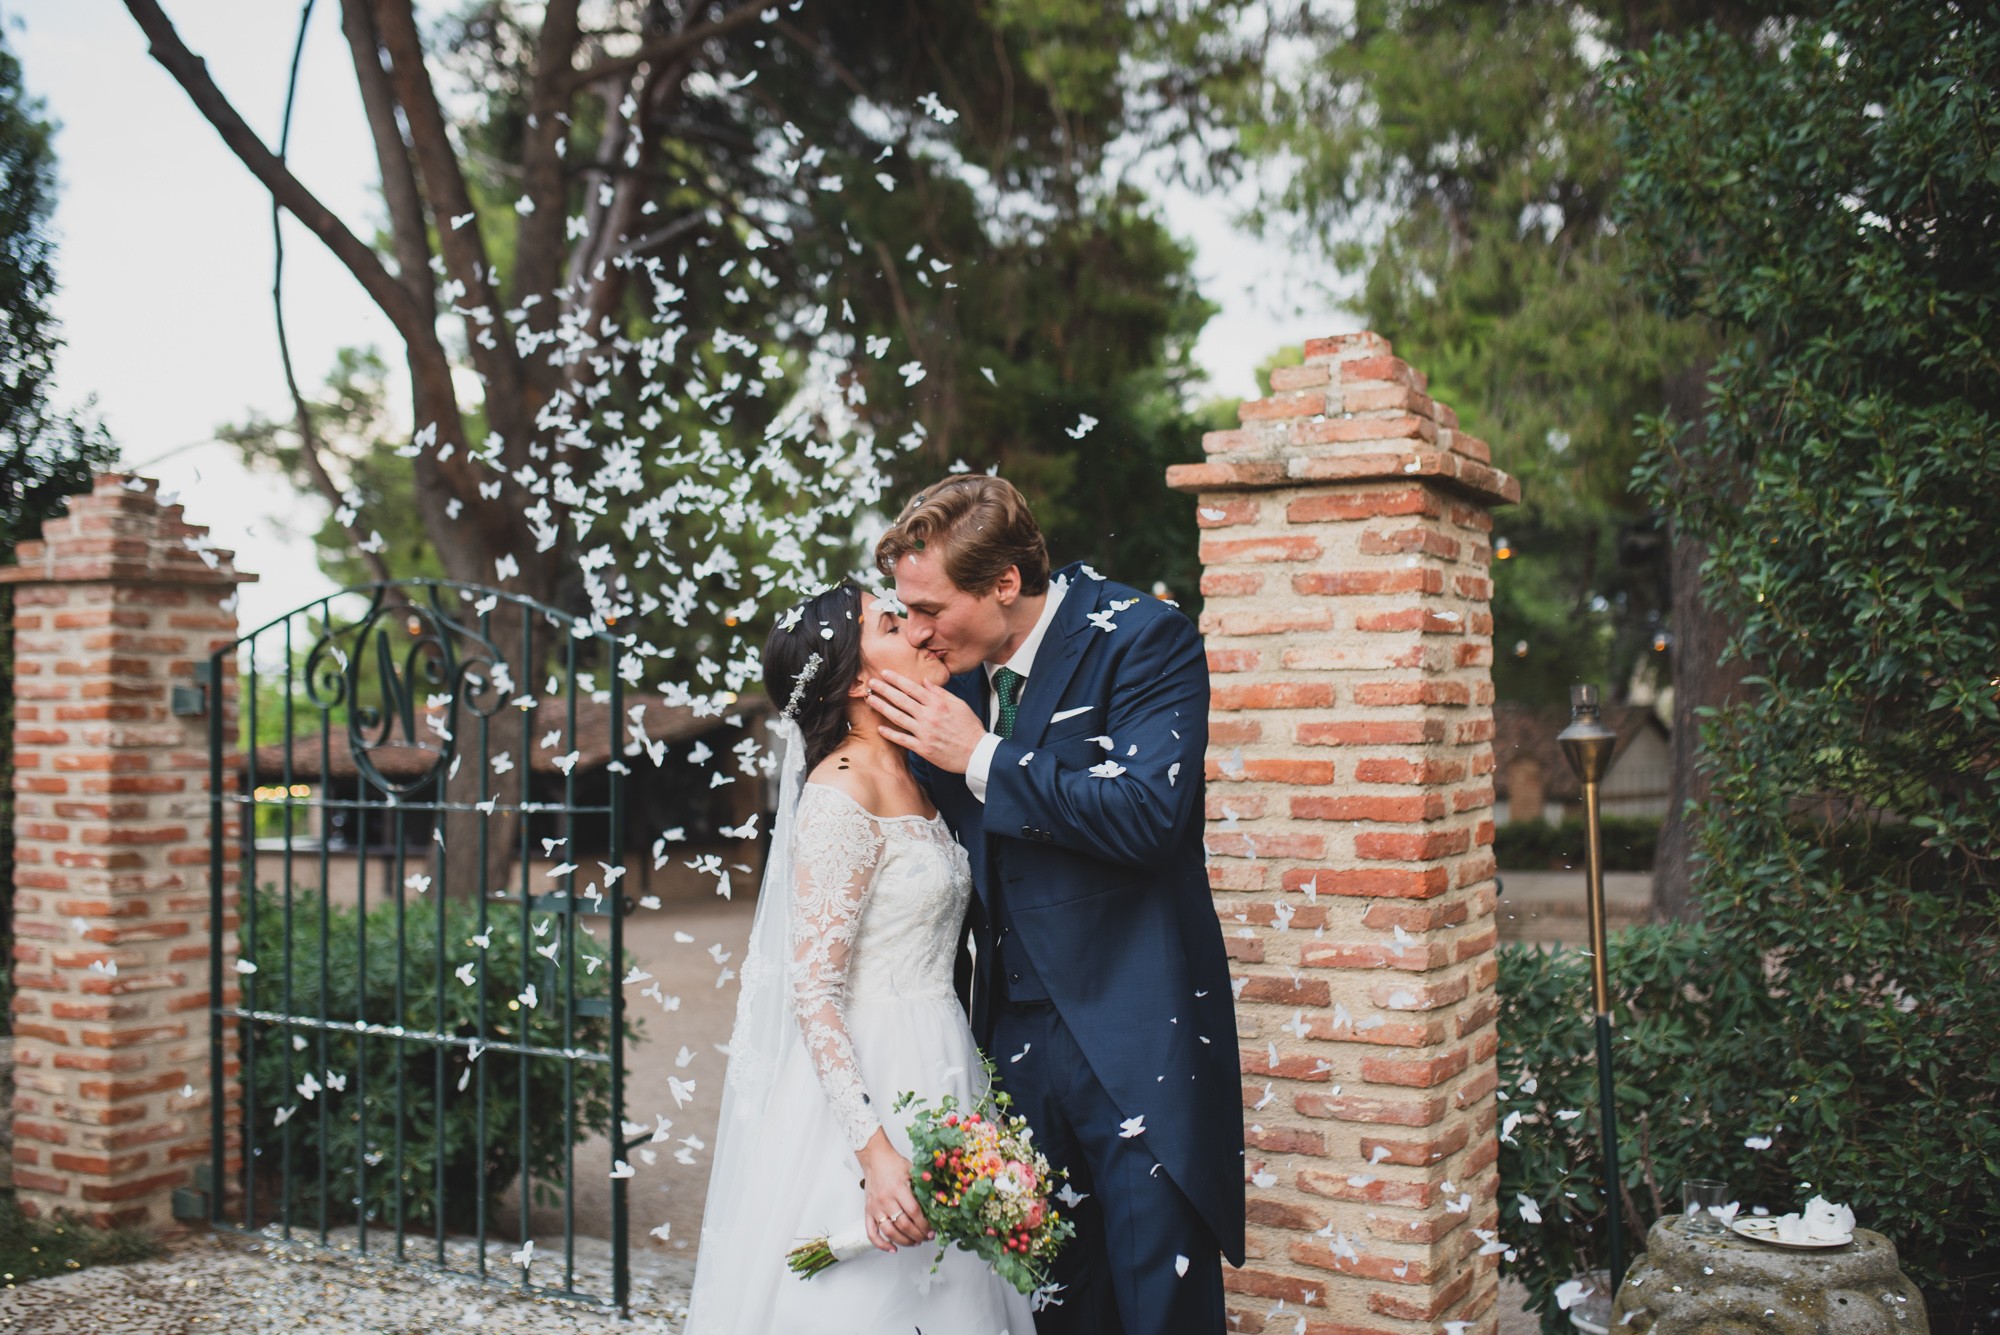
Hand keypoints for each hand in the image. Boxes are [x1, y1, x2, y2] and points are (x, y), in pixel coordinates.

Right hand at [858, 1129, 930, 1250]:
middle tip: (926, 1238)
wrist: (875, 1158)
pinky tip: (892, 1248)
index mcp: (898, 1188)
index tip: (931, 1230)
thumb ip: (924, 1186)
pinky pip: (872, 1233)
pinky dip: (881, 1244)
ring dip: (904, 1241)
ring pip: (889, 1232)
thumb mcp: (913, 1171)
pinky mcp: (868, 1212)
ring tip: (914, 1242)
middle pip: (903, 1224)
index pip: (914, 1212)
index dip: (924, 1225)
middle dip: (917, 1235)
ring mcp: (875, 1208)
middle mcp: (885, 1200)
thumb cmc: (894, 1164)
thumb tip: (939, 1201)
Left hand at [866, 669, 985, 774]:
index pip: (913, 688)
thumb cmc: (970, 728)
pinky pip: (903, 740)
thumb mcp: (959, 704)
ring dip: (882, 707)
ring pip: (898, 717)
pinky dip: (891, 734)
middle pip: (902, 700)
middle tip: (871, 682)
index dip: (897, 680)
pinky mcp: (923, 748)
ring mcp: (924, 733)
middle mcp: (929, 716)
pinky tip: (880, 727)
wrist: (977, 753)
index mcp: (938, 704)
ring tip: (870, 699)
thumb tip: (925, 681)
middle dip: (884, 689)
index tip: (885, 673)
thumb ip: (940, 693)